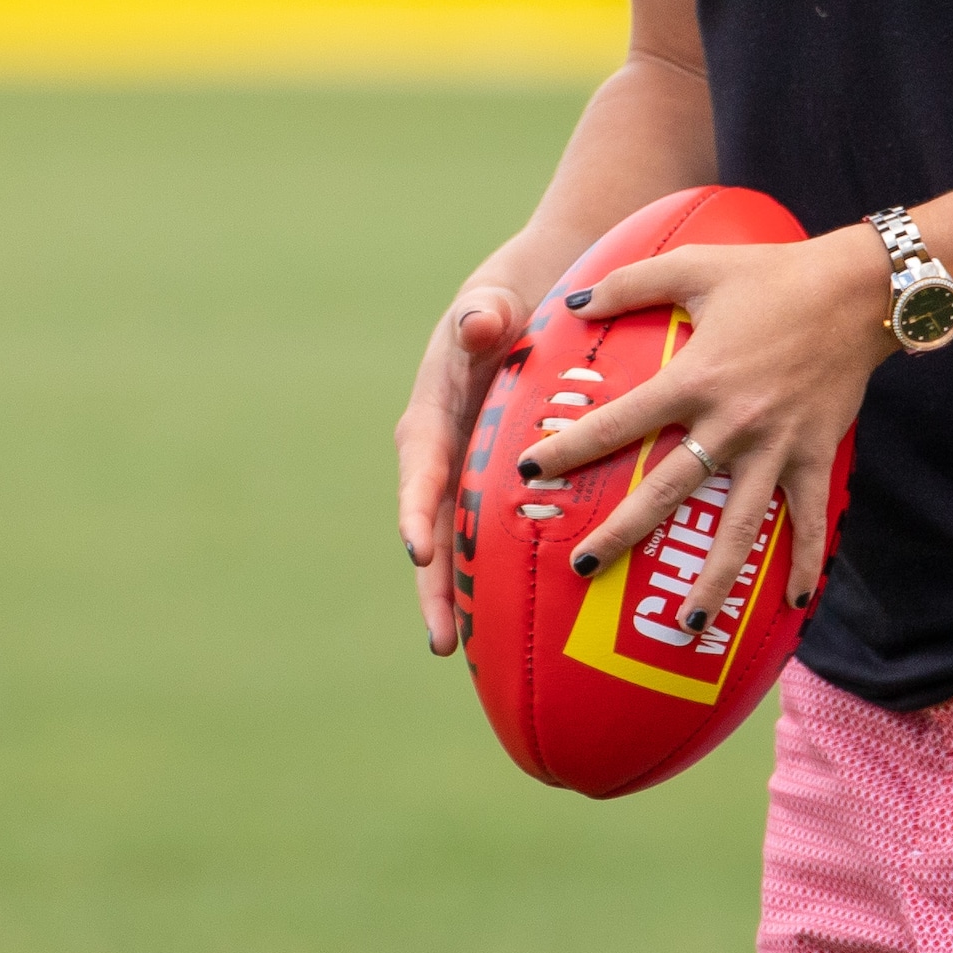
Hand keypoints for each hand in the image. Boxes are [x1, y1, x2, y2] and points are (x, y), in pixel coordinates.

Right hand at [393, 271, 529, 655]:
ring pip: (465, 544)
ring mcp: (471, 475)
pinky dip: (504, 576)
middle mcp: (445, 455)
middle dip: (437, 585)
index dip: (420, 511)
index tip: (420, 551)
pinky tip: (525, 624)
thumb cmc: (510, 298)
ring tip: (474, 655)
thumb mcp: (493, 299)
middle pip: (437, 528)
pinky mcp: (499, 486)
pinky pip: (499, 536)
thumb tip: (477, 323)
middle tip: (444, 641)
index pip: (423, 469)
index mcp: (434, 415)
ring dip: (466, 596)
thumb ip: (483, 312)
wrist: (532, 297)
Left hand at [519, 228, 891, 649]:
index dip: (569, 447)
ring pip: (738, 527)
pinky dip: (805, 562)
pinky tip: (795, 601)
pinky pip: (807, 519)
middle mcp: (730, 423)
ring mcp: (775, 446)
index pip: (618, 423)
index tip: (529, 471)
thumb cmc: (771, 274)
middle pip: (666, 492)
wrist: (857, 290)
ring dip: (714, 578)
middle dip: (621, 534)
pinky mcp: (815, 455)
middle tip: (582, 569)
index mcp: (694, 379)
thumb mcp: (695, 265)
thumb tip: (573, 304)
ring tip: (688, 623)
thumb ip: (629, 283)